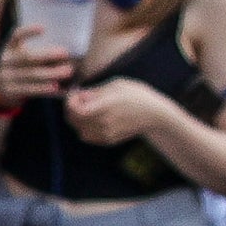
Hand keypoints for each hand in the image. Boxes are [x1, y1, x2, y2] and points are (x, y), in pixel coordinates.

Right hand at [0, 27, 78, 107]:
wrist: (0, 86)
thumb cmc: (21, 66)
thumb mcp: (21, 55)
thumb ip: (37, 51)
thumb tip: (66, 50)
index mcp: (10, 48)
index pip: (16, 36)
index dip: (28, 32)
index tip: (43, 28)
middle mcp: (6, 61)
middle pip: (27, 57)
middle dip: (47, 55)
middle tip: (65, 53)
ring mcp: (7, 76)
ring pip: (31, 75)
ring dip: (50, 73)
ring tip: (67, 71)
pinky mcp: (11, 91)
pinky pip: (29, 89)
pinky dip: (43, 88)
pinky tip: (56, 87)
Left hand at [62, 80, 179, 148]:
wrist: (155, 114)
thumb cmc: (137, 94)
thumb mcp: (115, 85)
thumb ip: (94, 92)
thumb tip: (78, 95)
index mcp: (104, 107)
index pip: (75, 110)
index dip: (70, 101)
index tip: (75, 93)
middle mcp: (104, 123)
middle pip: (74, 121)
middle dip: (71, 109)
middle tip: (78, 99)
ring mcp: (106, 134)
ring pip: (79, 131)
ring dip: (77, 120)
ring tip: (87, 108)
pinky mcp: (109, 140)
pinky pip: (88, 137)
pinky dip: (85, 128)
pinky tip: (94, 118)